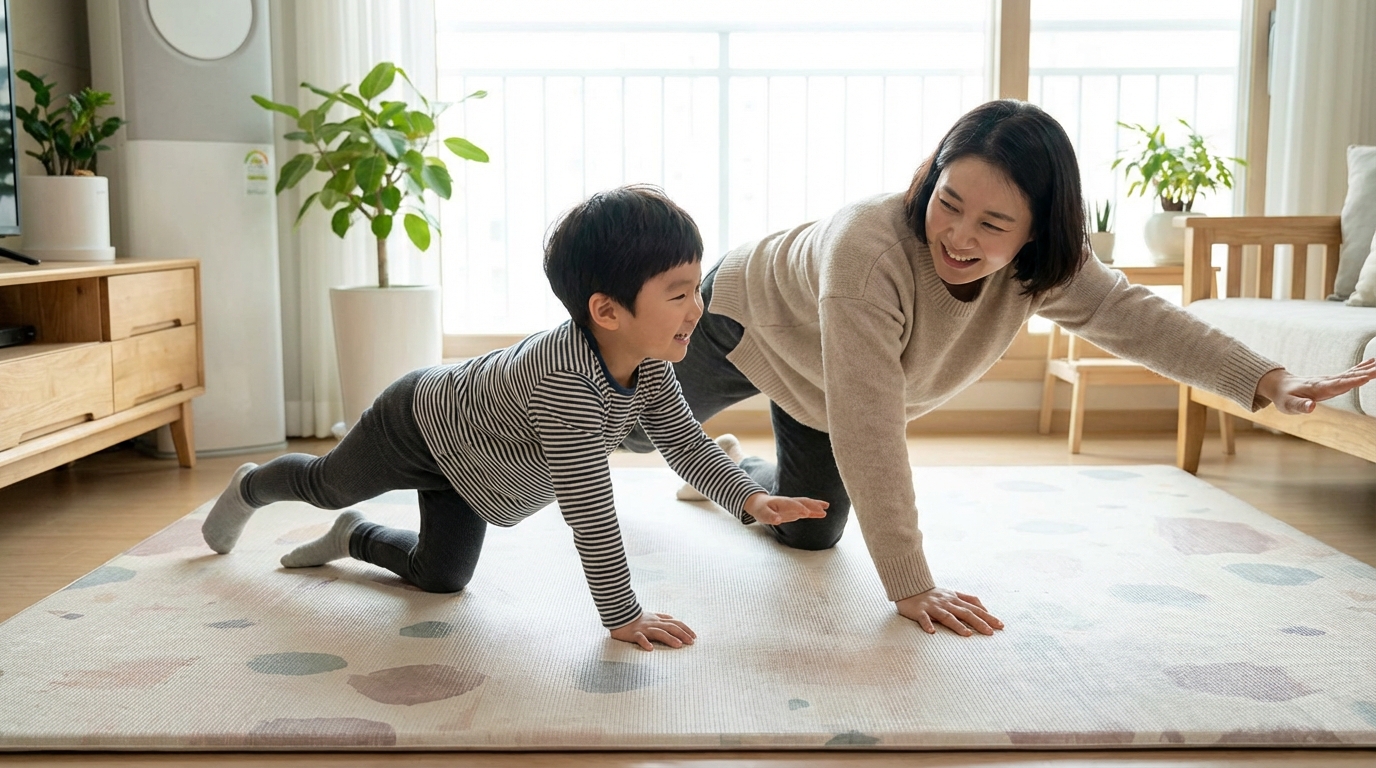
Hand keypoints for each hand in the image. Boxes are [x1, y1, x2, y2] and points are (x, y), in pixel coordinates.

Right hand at [609, 611, 696, 650]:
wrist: (619, 615)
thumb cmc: (637, 619)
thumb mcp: (652, 616)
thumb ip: (663, 618)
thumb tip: (674, 620)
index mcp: (658, 620)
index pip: (675, 623)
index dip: (686, 629)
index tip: (694, 636)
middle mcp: (654, 623)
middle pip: (670, 627)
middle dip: (682, 634)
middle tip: (691, 642)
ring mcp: (644, 629)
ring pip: (659, 632)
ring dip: (669, 638)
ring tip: (678, 645)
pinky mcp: (634, 634)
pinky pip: (640, 638)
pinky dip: (645, 643)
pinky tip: (650, 648)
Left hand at [743, 492, 828, 524]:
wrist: (760, 504)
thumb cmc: (761, 509)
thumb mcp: (762, 514)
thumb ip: (770, 516)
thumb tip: (778, 520)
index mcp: (782, 502)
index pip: (792, 504)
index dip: (799, 508)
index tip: (806, 513)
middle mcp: (790, 503)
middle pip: (803, 502)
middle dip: (812, 505)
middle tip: (824, 508)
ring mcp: (793, 506)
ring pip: (806, 505)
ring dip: (816, 506)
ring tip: (827, 507)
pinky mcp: (795, 511)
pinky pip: (806, 510)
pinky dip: (814, 511)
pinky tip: (821, 513)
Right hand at [896, 587, 1002, 636]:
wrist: (910, 587)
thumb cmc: (933, 594)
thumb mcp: (953, 594)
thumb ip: (968, 600)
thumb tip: (985, 609)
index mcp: (955, 599)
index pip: (975, 608)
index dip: (988, 616)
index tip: (1000, 625)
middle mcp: (946, 602)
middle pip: (965, 613)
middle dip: (979, 622)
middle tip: (990, 633)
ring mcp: (933, 607)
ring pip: (947, 616)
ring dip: (957, 625)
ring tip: (968, 634)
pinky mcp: (919, 611)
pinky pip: (923, 618)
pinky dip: (927, 624)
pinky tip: (932, 632)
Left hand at [1256, 359, 1375, 414]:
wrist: (1280, 385)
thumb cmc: (1284, 397)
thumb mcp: (1288, 405)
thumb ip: (1300, 406)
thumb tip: (1312, 407)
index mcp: (1318, 388)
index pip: (1337, 384)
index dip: (1351, 381)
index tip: (1366, 377)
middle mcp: (1326, 381)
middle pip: (1349, 377)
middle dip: (1365, 373)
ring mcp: (1330, 379)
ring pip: (1351, 373)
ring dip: (1367, 369)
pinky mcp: (1332, 380)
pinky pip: (1349, 373)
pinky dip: (1361, 368)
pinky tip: (1372, 363)